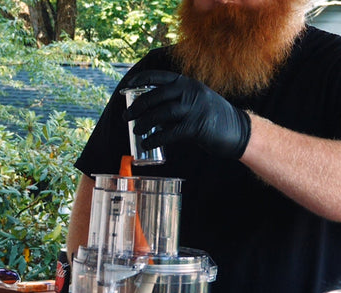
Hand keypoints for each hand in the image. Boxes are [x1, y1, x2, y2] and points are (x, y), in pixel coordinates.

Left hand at [124, 70, 250, 158]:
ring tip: (136, 131)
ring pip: (161, 113)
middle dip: (137, 106)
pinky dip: (155, 139)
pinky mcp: (196, 127)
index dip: (139, 80)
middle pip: (156, 96)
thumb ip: (176, 104)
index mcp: (188, 83)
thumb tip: (151, 115)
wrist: (239, 131)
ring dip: (144, 123)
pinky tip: (146, 144)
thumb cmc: (213, 118)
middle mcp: (191, 92)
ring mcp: (194, 109)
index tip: (126, 87)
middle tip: (126, 117)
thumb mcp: (195, 102)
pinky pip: (169, 133)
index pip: (159, 77)